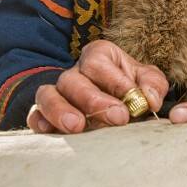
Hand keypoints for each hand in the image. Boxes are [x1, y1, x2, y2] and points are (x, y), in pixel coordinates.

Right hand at [27, 40, 167, 133]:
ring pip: (48, 95)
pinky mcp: (45, 114)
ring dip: (61, 110)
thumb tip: (150, 100)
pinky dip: (39, 121)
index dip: (115, 81)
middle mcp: (75, 72)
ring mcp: (57, 93)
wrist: (118, 103)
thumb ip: (152, 86)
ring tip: (77, 126)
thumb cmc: (133, 88)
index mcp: (99, 56)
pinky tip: (49, 130)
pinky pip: (34, 114)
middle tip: (118, 118)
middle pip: (73, 80)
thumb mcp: (148, 81)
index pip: (99, 63)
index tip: (133, 99)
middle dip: (95, 100)